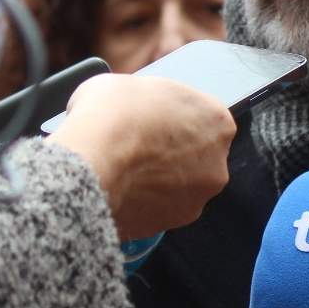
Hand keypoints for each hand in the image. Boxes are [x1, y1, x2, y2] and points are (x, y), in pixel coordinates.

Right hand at [48, 74, 233, 241]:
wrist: (91, 165)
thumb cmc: (111, 118)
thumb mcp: (123, 83)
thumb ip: (142, 97)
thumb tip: (124, 106)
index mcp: (217, 121)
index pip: (202, 118)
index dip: (172, 118)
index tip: (151, 120)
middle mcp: (217, 163)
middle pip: (196, 155)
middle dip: (170, 153)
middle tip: (137, 146)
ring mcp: (196, 197)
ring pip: (178, 186)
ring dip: (158, 180)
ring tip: (123, 170)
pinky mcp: (170, 223)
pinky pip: (157, 210)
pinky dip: (142, 203)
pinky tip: (119, 190)